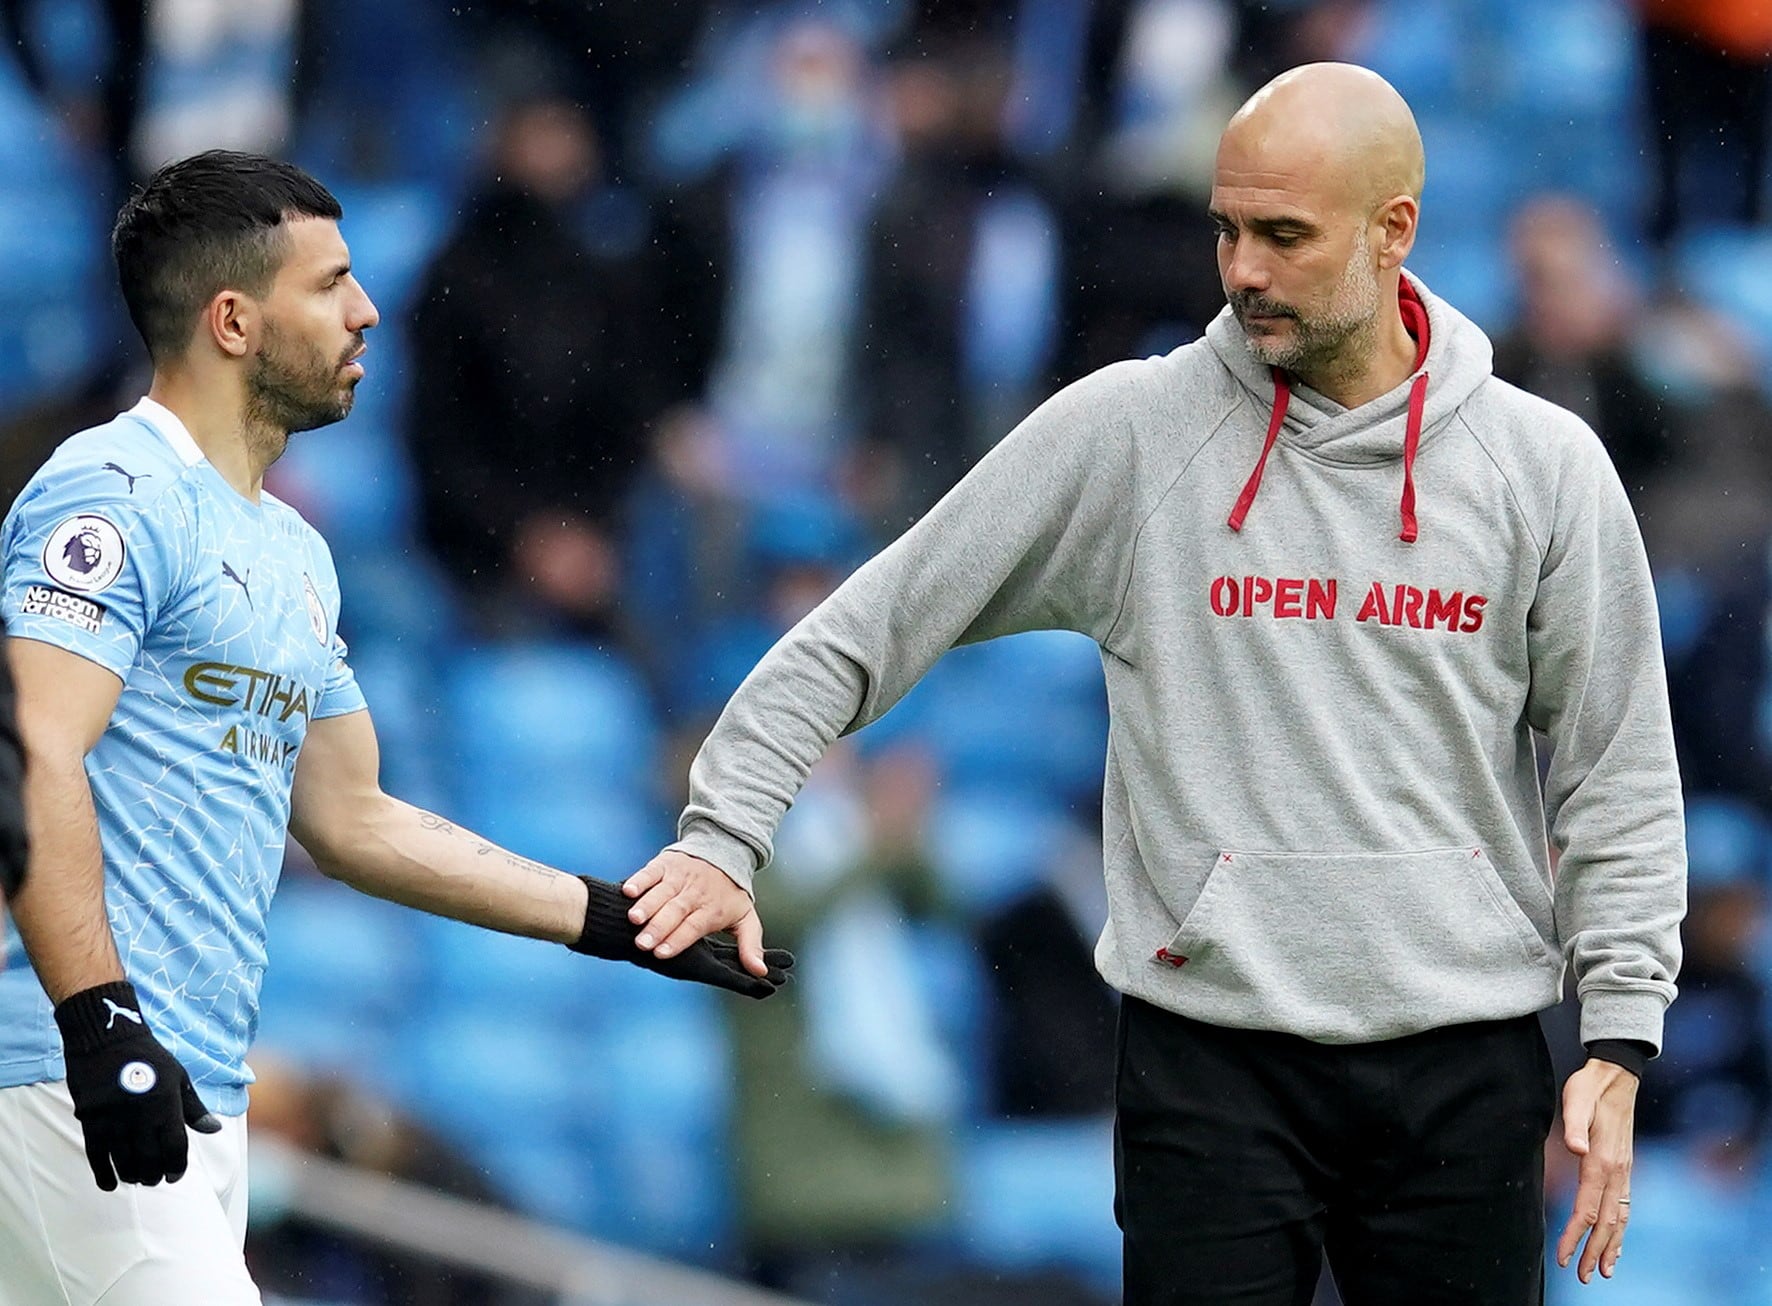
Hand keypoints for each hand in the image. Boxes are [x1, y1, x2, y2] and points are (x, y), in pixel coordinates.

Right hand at [53, 981, 220, 1190]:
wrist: (107, 1038)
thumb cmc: (148, 1057)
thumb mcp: (179, 1077)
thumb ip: (194, 1108)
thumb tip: (214, 1130)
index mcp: (166, 1104)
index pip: (175, 1147)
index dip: (177, 1167)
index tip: (176, 1176)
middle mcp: (141, 1115)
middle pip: (149, 1160)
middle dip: (154, 1175)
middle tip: (155, 1179)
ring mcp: (114, 1119)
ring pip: (124, 1161)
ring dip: (132, 1176)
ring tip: (138, 1179)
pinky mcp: (90, 1120)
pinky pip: (96, 1155)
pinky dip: (103, 1173)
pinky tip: (111, 1184)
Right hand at [623, 849, 767, 973]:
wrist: (723, 851)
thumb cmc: (729, 894)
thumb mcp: (745, 919)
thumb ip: (751, 946)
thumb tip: (760, 973)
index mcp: (712, 909)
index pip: (694, 927)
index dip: (677, 940)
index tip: (661, 953)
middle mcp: (695, 893)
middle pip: (675, 912)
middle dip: (658, 928)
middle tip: (642, 944)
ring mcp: (680, 876)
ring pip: (662, 892)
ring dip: (647, 905)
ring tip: (633, 919)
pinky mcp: (666, 863)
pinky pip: (652, 871)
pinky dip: (640, 879)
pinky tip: (628, 890)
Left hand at [1555, 1058, 1637, 1282]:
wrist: (1617, 1076)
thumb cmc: (1590, 1088)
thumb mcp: (1576, 1099)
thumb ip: (1575, 1125)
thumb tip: (1576, 1148)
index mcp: (1601, 1160)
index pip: (1587, 1209)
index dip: (1573, 1235)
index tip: (1561, 1256)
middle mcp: (1617, 1172)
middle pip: (1605, 1222)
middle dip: (1592, 1252)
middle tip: (1581, 1277)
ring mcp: (1624, 1172)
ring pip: (1618, 1219)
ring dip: (1610, 1247)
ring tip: (1602, 1271)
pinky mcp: (1624, 1168)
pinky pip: (1625, 1207)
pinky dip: (1621, 1230)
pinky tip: (1616, 1242)